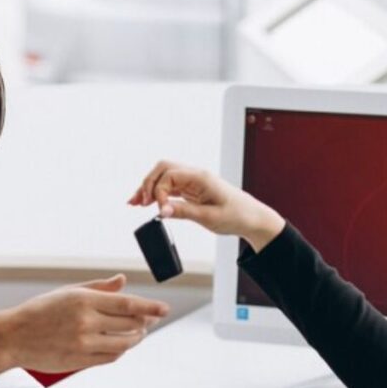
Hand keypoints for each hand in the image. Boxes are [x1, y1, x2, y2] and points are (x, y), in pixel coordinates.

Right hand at [0, 275, 169, 372]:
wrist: (13, 337)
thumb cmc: (41, 311)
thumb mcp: (68, 292)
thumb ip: (98, 288)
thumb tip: (123, 280)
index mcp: (83, 300)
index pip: (127, 304)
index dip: (149, 307)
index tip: (164, 309)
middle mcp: (85, 322)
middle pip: (130, 324)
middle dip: (145, 322)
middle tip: (151, 319)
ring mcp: (83, 344)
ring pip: (123, 343)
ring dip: (136, 338)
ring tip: (139, 332)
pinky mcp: (79, 361)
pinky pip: (110, 357)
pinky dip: (121, 350)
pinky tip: (121, 344)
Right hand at [127, 160, 284, 250]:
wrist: (252, 218)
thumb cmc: (237, 215)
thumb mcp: (209, 217)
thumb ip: (183, 212)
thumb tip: (160, 211)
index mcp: (201, 177)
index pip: (169, 175)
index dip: (159, 192)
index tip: (160, 211)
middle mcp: (195, 175)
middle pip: (162, 169)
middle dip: (147, 184)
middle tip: (139, 203)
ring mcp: (192, 181)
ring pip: (163, 177)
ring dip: (148, 188)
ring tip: (134, 203)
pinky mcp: (191, 190)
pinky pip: (169, 187)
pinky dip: (156, 194)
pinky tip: (145, 203)